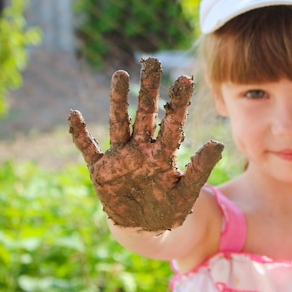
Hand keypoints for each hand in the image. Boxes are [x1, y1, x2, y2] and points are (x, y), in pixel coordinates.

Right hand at [68, 58, 223, 231]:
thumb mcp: (186, 191)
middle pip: (145, 114)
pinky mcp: (101, 170)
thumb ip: (200, 169)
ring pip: (119, 123)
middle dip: (148, 89)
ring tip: (121, 75)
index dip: (178, 102)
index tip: (185, 79)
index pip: (172, 122)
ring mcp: (120, 157)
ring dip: (118, 101)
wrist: (144, 229)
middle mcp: (141, 149)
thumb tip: (218, 143)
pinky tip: (74, 114)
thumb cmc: (168, 210)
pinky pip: (88, 149)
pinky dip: (79, 134)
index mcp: (163, 153)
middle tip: (152, 61)